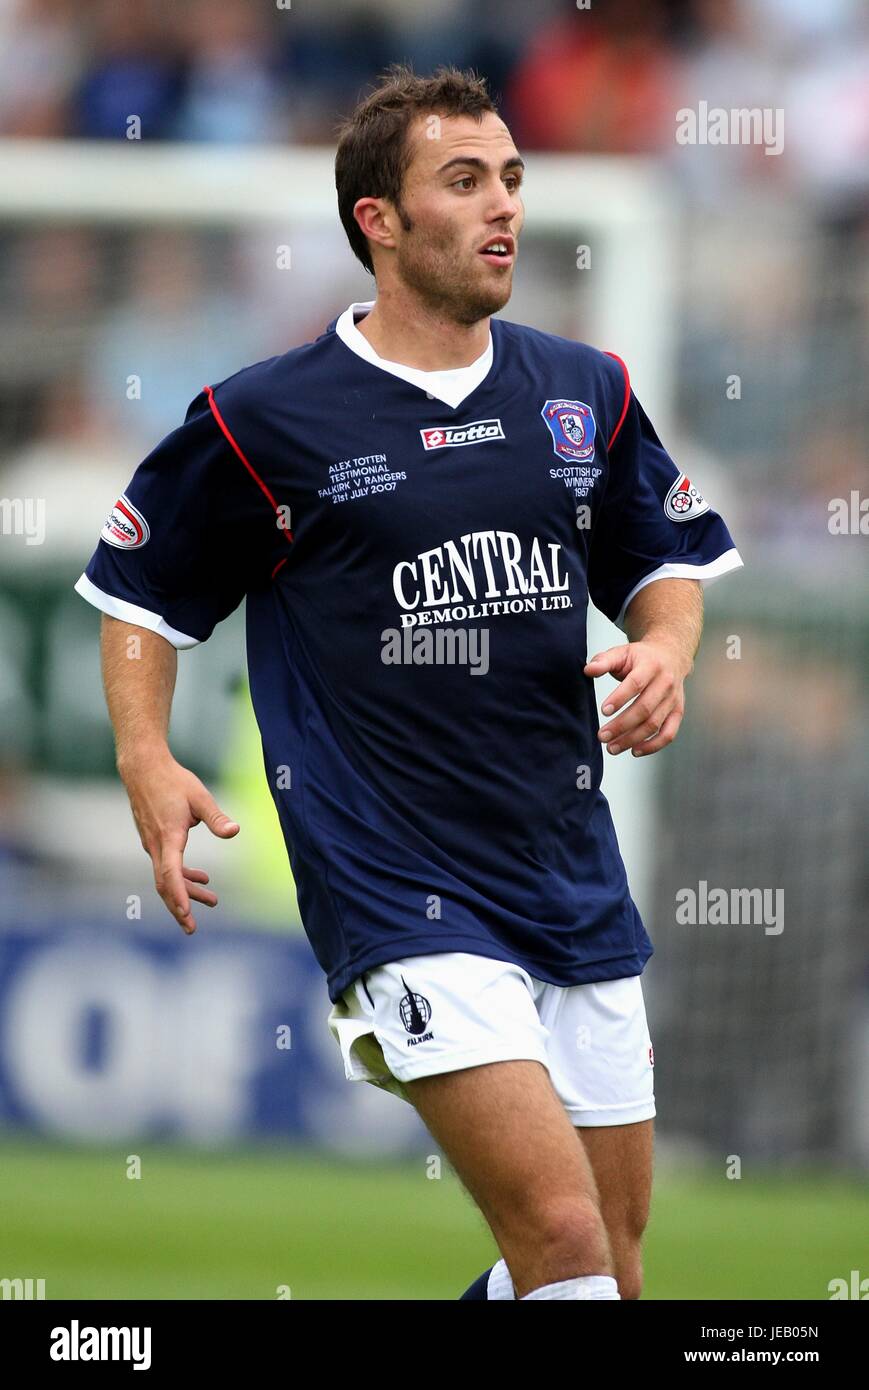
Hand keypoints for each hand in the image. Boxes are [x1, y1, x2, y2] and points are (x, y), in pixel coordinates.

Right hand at [119, 748, 239, 933]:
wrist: (143, 768)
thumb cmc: (172, 780)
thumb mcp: (199, 796)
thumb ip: (216, 817)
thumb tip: (234, 831)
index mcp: (168, 836)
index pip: (170, 872)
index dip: (178, 894)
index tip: (185, 911)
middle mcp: (156, 845)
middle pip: (165, 884)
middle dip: (179, 907)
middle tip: (191, 928)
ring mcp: (153, 844)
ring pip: (167, 876)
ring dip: (187, 891)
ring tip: (212, 901)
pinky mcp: (154, 840)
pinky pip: (167, 866)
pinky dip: (183, 876)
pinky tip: (202, 876)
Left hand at [583, 637, 690, 756]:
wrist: (671, 656)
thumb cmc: (642, 657)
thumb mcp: (622, 652)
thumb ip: (604, 660)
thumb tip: (588, 670)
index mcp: (651, 666)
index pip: (636, 683)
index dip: (620, 698)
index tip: (604, 711)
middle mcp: (665, 683)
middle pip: (644, 708)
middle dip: (621, 725)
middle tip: (602, 736)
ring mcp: (673, 700)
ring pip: (654, 724)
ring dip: (632, 739)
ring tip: (612, 747)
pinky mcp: (677, 712)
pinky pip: (668, 733)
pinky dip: (653, 745)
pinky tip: (634, 751)